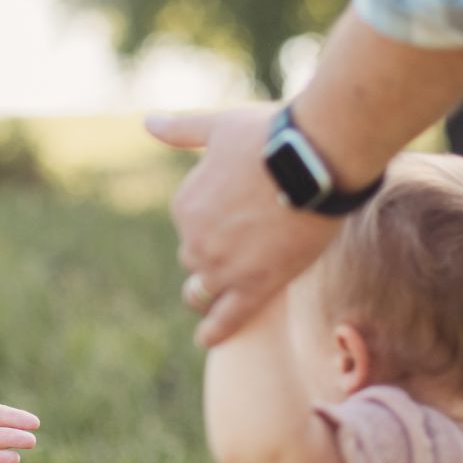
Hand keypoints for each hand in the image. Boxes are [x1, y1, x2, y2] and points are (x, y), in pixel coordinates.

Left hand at [147, 106, 341, 346]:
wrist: (315, 157)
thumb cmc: (271, 135)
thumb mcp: (218, 127)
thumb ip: (182, 130)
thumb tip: (148, 122)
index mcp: (184, 206)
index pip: (190, 227)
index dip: (213, 223)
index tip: (239, 215)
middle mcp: (195, 240)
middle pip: (196, 259)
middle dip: (214, 254)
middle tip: (246, 246)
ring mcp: (223, 267)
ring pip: (205, 289)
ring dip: (213, 290)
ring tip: (226, 292)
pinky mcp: (256, 286)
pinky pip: (227, 318)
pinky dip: (215, 331)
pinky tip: (207, 340)